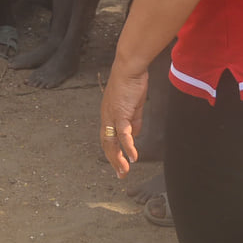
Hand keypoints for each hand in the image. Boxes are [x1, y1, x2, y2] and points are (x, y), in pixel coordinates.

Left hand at [99, 59, 147, 177]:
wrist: (129, 68)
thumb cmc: (132, 83)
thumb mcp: (134, 106)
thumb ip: (134, 121)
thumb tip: (135, 135)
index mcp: (109, 115)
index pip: (108, 138)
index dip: (112, 153)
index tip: (119, 165)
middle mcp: (107, 117)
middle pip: (107, 144)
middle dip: (113, 161)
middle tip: (121, 175)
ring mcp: (112, 116)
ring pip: (112, 142)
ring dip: (118, 159)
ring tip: (124, 171)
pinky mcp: (121, 113)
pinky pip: (123, 133)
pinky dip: (127, 147)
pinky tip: (132, 157)